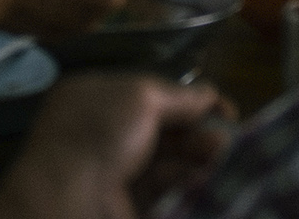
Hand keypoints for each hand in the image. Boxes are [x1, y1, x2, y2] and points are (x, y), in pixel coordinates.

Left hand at [0, 75, 230, 218]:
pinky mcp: (132, 205)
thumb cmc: (99, 136)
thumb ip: (176, 96)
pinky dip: (190, 185)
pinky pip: (168, 191)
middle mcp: (106, 132)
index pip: (151, 93)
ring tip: (227, 159)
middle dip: (201, 131)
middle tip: (229, 139)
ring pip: (171, 161)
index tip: (225, 109)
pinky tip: (212, 182)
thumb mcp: (138, 98)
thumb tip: (208, 94)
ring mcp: (118, 172)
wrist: (69, 202)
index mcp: (96, 98)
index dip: (189, 99)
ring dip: (201, 158)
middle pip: (166, 128)